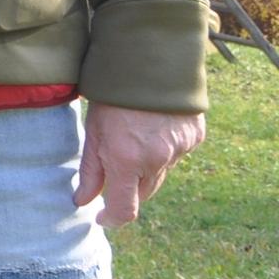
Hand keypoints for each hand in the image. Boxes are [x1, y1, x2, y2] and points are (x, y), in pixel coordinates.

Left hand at [75, 103, 204, 225]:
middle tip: (113, 172)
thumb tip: (83, 202)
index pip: (125, 209)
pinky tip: (154, 128)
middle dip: (128, 190)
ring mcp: (180, 150)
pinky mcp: (194, 138)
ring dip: (146, 169)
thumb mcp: (93, 131)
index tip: (102, 217)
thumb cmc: (112, 95)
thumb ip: (90, 171)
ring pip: (161, 174)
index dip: (113, 219)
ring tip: (133, 138)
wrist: (150, 60)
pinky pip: (177, 155)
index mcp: (126, 160)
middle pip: (144, 193)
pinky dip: (165, 151)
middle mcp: (157, 160)